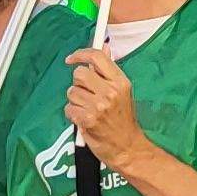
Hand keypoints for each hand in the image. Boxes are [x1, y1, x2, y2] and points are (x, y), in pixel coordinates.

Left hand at [63, 51, 150, 167]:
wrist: (127, 148)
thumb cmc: (123, 120)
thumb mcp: (122, 92)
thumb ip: (109, 70)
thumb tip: (103, 47)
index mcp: (120, 82)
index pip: (97, 57)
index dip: (80, 54)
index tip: (71, 59)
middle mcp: (110, 92)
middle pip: (79, 74)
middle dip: (78, 83)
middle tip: (86, 94)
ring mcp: (98, 106)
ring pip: (71, 92)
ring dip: (75, 101)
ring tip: (87, 109)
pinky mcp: (87, 120)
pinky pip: (69, 108)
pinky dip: (72, 114)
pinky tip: (83, 119)